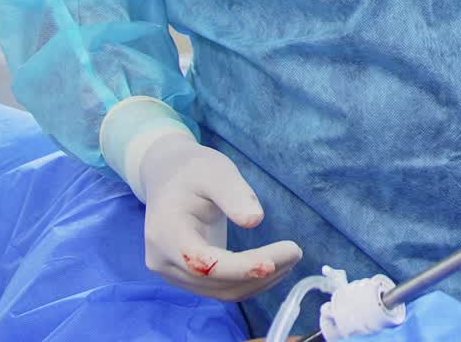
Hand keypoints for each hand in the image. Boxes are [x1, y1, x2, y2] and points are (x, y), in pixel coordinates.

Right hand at [139, 133, 302, 300]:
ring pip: (220, 291)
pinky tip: (274, 265)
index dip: (239, 268)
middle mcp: (165, 261)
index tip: (273, 262)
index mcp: (167, 234)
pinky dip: (249, 281)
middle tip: (295, 252)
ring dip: (258, 281)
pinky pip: (220, 287)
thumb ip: (233, 194)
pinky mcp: (188, 275)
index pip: (204, 263)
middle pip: (215, 282)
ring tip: (291, 258)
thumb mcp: (215, 171)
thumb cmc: (193, 170)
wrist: (168, 177)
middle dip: (257, 273)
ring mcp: (174, 272)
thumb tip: (255, 220)